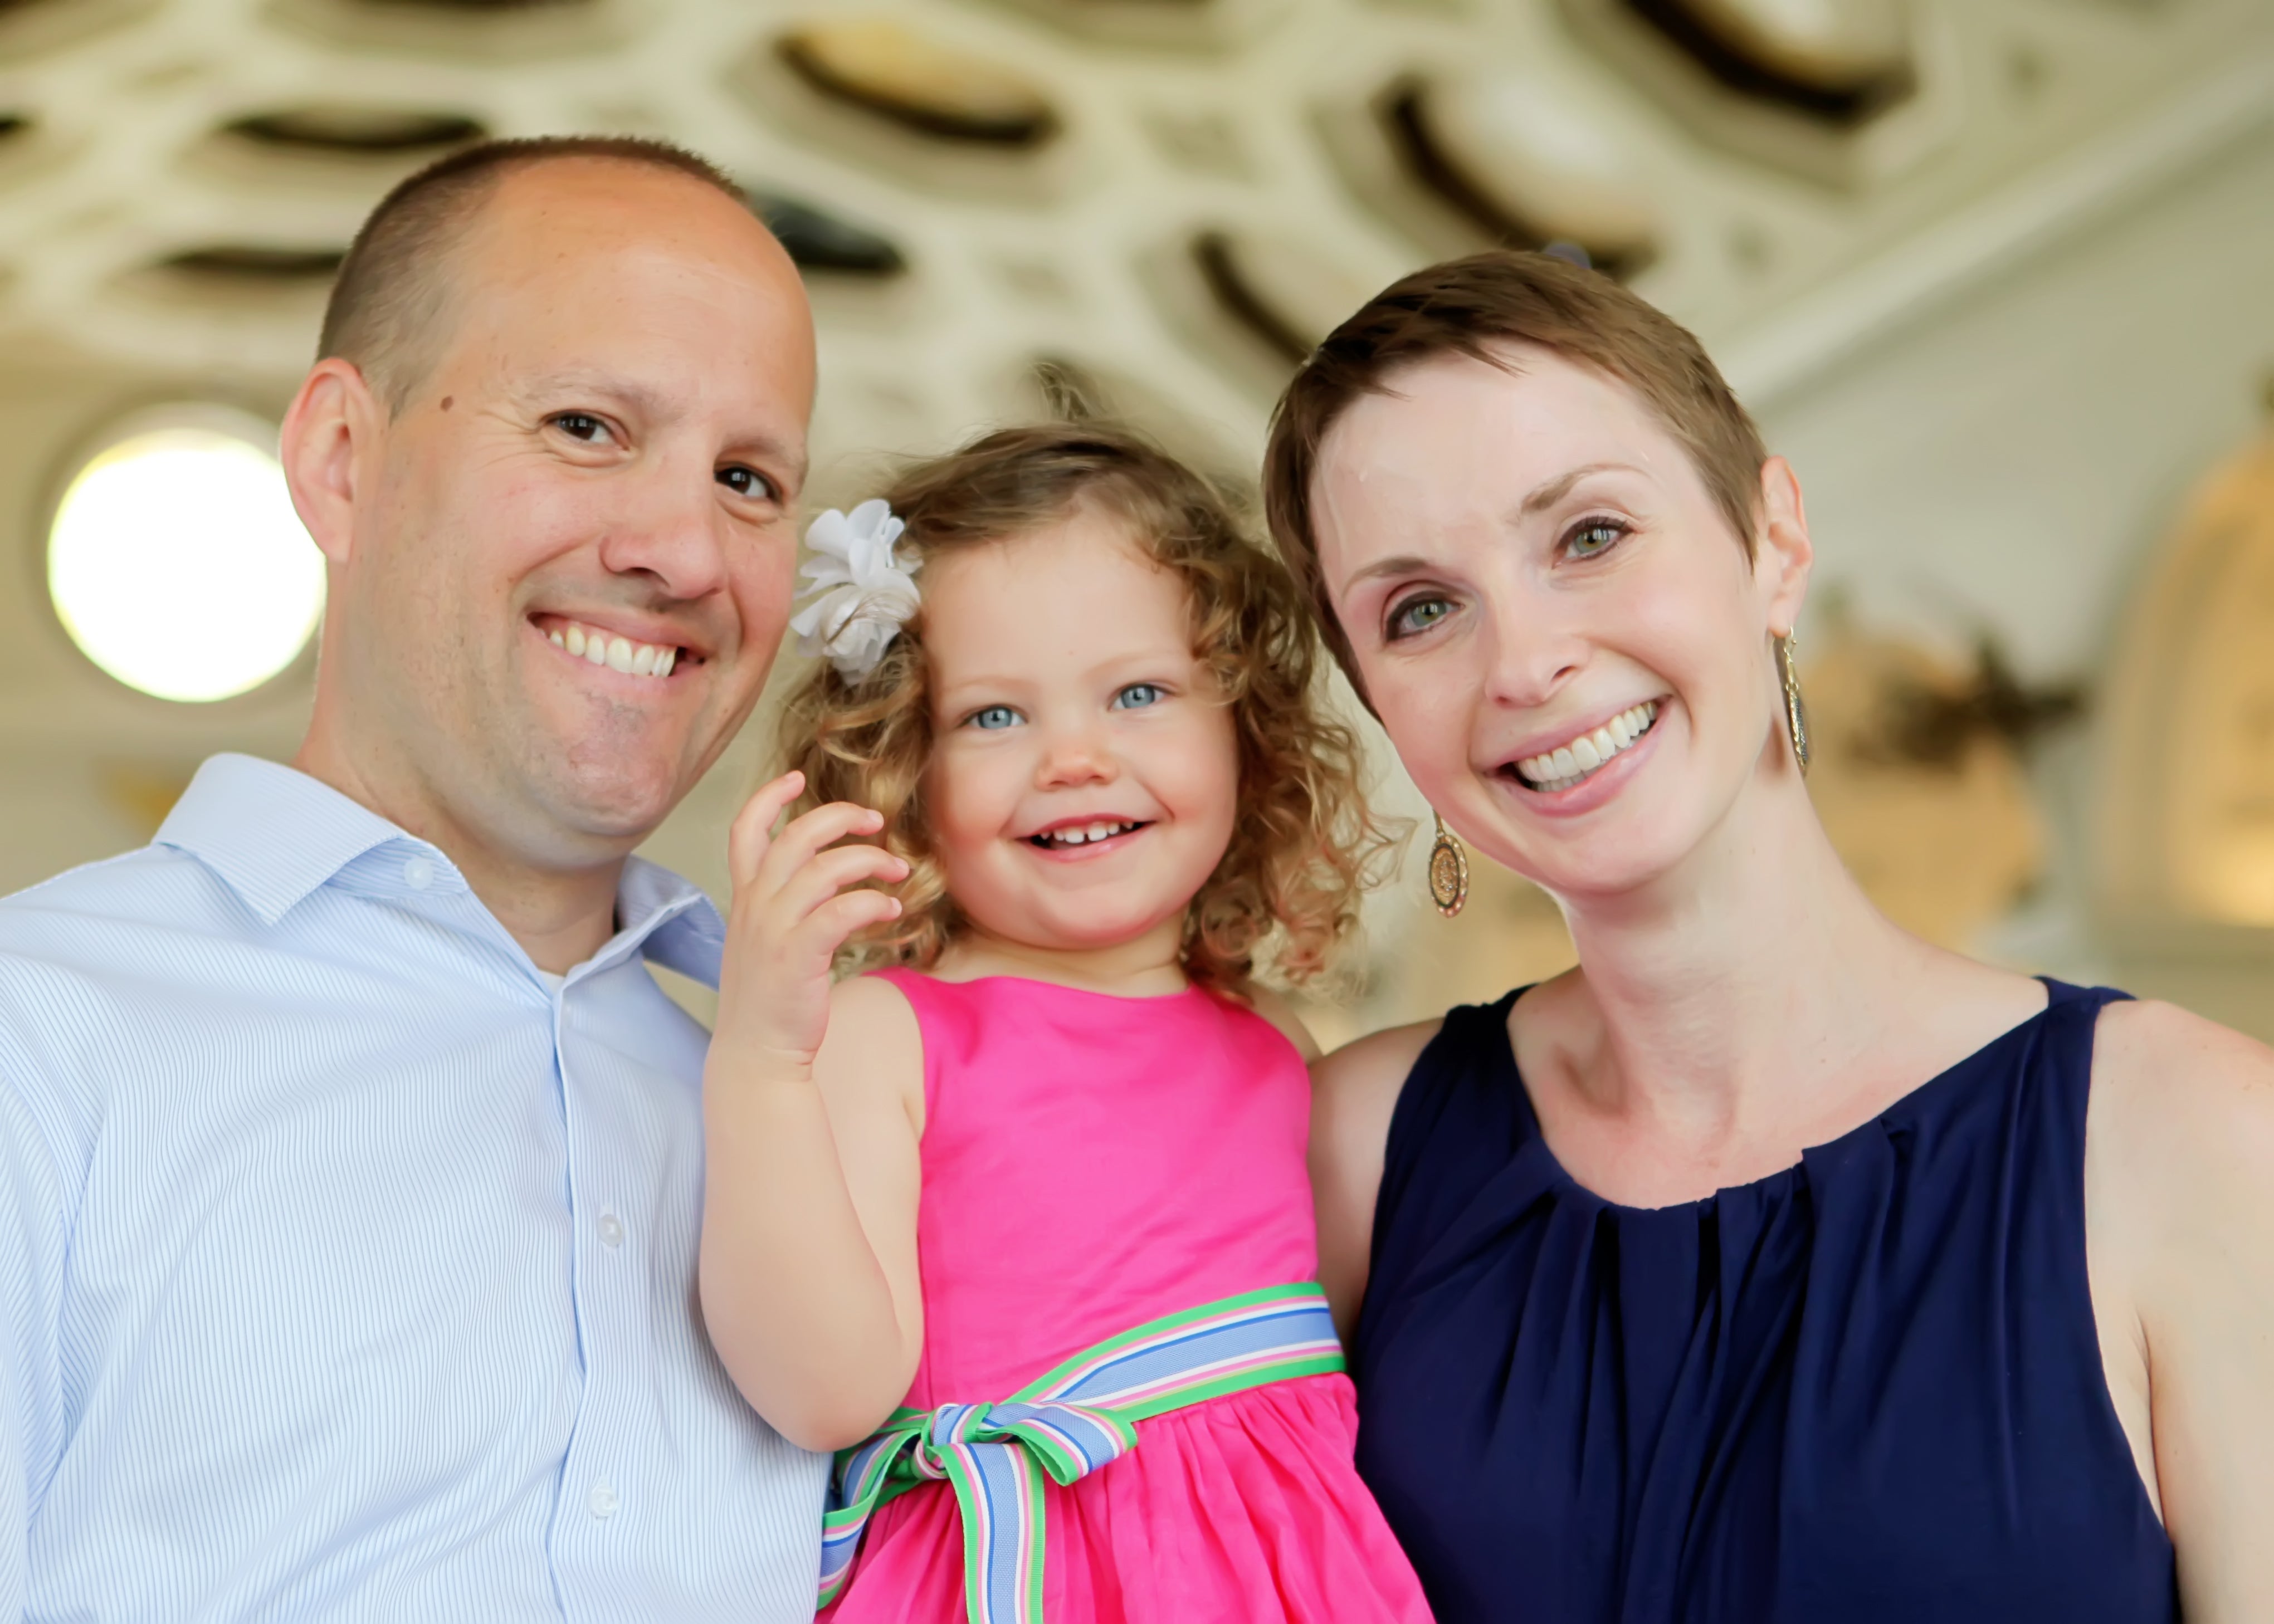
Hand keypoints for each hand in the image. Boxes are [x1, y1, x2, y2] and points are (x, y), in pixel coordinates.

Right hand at [711, 771, 907, 1080]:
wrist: (756, 1055)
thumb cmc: (770, 999)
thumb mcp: (763, 941)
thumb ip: (782, 904)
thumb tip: (824, 878)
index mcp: (745, 898)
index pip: (744, 830)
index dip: (768, 797)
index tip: (796, 776)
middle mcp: (755, 906)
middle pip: (795, 836)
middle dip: (839, 817)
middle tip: (876, 821)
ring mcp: (774, 930)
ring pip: (823, 869)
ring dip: (869, 861)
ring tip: (898, 872)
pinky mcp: (798, 955)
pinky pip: (840, 911)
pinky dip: (871, 902)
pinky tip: (890, 909)